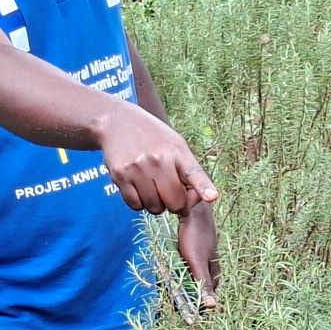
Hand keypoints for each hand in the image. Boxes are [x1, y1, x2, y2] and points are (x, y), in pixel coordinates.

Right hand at [99, 104, 218, 214]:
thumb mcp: (176, 145)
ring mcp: (138, 168)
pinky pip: (135, 205)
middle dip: (174, 204)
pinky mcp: (120, 176)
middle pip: (175, 203)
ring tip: (152, 186)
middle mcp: (159, 160)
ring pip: (155, 208)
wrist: (118, 122)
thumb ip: (188, 171)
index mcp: (178, 152)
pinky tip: (138, 188)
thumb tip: (192, 203)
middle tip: (169, 194)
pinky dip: (139, 203)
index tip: (211, 197)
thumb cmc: (153, 138)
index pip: (194, 172)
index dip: (203, 187)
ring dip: (155, 204)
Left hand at [178, 200, 218, 309]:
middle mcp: (209, 268)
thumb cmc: (196, 236)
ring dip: (180, 285)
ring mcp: (201, 260)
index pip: (206, 298)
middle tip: (173, 303)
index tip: (183, 314)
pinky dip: (177, 274)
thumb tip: (212, 306)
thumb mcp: (198, 262)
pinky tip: (170, 273)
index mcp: (214, 273)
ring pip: (190, 279)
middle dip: (187, 297)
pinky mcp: (192, 253)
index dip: (195, 307)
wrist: (192, 209)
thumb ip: (204, 284)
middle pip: (198, 289)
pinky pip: (184, 269)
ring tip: (169, 291)